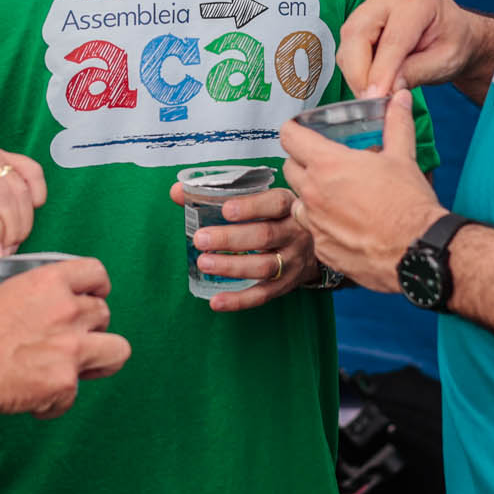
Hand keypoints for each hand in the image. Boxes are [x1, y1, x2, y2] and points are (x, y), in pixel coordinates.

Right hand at [0, 257, 128, 419]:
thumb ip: (23, 299)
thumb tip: (22, 309)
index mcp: (48, 283)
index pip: (95, 272)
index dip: (97, 285)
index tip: (93, 294)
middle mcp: (68, 311)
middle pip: (105, 313)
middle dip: (93, 325)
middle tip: (74, 336)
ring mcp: (72, 348)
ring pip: (118, 350)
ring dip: (101, 358)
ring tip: (81, 366)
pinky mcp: (66, 383)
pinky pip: (74, 393)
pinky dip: (57, 399)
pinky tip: (36, 398)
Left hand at [168, 182, 319, 311]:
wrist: (315, 245)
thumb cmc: (278, 216)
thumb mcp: (260, 198)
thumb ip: (219, 193)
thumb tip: (177, 192)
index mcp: (289, 206)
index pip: (275, 203)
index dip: (251, 207)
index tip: (226, 209)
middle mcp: (295, 233)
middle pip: (265, 236)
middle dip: (231, 239)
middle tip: (201, 239)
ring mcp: (293, 261)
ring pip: (264, 266)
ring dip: (232, 267)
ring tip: (204, 263)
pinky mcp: (286, 284)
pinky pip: (263, 294)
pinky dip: (239, 300)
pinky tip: (216, 301)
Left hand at [282, 91, 446, 293]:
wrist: (418, 252)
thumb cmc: (409, 205)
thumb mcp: (403, 157)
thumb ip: (396, 124)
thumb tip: (401, 98)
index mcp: (328, 165)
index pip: (289, 137)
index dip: (293, 130)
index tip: (299, 130)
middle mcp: (314, 194)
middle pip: (289, 168)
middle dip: (301, 162)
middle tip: (324, 163)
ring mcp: (315, 224)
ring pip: (298, 202)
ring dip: (311, 196)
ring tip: (337, 196)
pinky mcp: (322, 249)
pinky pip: (313, 232)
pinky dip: (324, 225)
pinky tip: (347, 224)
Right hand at [337, 0, 483, 98]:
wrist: (453, 30)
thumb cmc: (454, 42)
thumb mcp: (446, 61)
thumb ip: (417, 73)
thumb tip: (386, 89)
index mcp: (419, 0)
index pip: (392, 39)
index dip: (381, 71)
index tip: (376, 97)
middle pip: (358, 32)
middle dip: (359, 71)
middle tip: (368, 101)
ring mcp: (373, 2)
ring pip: (349, 38)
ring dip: (354, 70)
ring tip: (371, 94)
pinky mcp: (362, 15)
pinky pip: (349, 42)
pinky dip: (354, 66)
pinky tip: (369, 81)